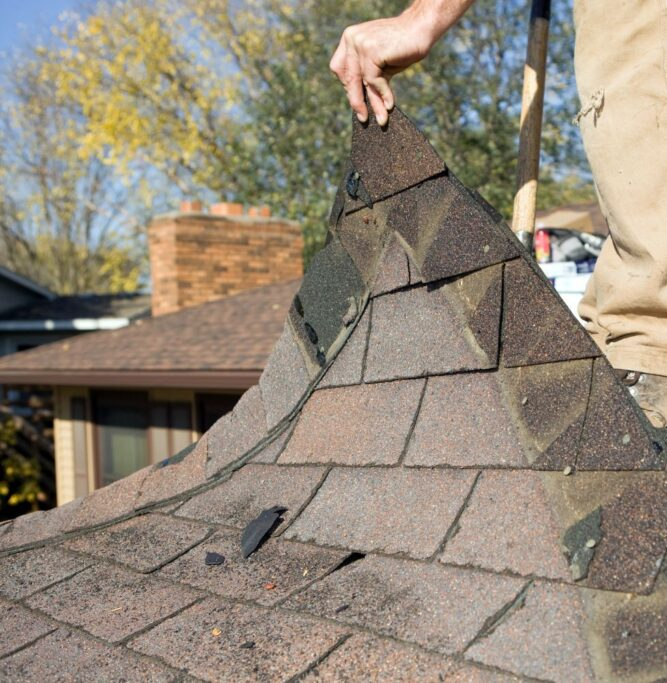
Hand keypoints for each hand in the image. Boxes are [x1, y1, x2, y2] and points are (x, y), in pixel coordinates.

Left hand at [330, 1, 473, 124]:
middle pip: (349, 78)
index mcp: (349, 39)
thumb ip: (367, 77)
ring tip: (381, 119)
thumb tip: (360, 106)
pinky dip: (383, 94)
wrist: (420, 28)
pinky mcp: (371, 51)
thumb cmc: (402, 47)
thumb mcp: (380, 64)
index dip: (348, 87)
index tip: (357, 100)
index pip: (340, 70)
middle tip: (363, 118)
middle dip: (357, 100)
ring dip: (373, 103)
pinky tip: (390, 105)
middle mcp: (351, 38)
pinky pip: (373, 80)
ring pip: (361, 82)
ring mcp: (360, 43)